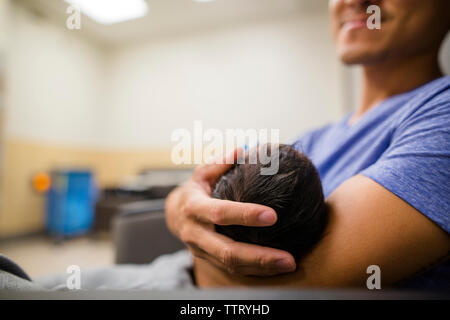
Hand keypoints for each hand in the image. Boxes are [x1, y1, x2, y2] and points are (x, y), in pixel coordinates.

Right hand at [165, 150, 296, 275]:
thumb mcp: (201, 173)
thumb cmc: (194, 190)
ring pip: (231, 266)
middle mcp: (196, 234)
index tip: (272, 215)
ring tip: (289, 264)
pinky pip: (232, 270)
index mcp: (194, 208)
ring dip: (261, 268)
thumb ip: (220, 163)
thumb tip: (241, 150)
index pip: (220, 214)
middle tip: (289, 258)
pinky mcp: (209, 260)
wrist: (174, 215)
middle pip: (227, 252)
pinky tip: (276, 268)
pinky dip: (255, 272)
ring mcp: (201, 251)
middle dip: (259, 257)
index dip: (244, 215)